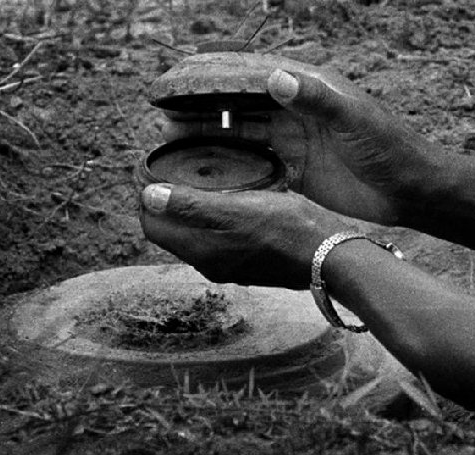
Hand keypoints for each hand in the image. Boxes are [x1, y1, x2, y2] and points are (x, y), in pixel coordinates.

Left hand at [139, 183, 348, 288]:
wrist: (329, 255)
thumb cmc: (287, 229)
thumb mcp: (236, 209)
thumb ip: (190, 206)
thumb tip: (148, 197)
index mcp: (202, 252)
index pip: (154, 226)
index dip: (146, 197)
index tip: (148, 170)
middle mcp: (212, 264)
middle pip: (173, 232)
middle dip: (165, 202)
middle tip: (169, 170)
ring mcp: (232, 265)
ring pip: (196, 235)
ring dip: (189, 210)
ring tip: (196, 180)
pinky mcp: (251, 261)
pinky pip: (219, 238)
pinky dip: (212, 218)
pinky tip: (228, 200)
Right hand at [162, 61, 442, 224]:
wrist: (411, 189)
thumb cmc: (389, 148)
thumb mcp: (353, 119)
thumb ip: (314, 99)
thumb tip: (273, 77)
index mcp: (308, 88)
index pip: (250, 75)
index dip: (211, 77)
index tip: (173, 82)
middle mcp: (296, 110)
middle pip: (240, 103)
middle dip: (202, 106)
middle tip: (162, 114)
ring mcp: (295, 141)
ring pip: (244, 134)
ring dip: (212, 136)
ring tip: (174, 142)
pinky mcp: (298, 171)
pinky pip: (257, 164)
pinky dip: (233, 167)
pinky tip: (209, 172)